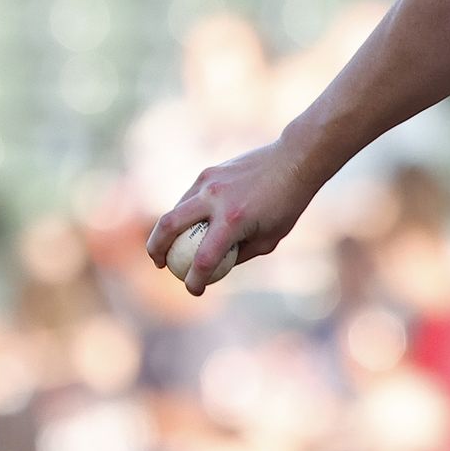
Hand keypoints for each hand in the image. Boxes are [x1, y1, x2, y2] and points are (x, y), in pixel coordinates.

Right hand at [145, 140, 319, 295]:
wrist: (293, 160)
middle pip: (169, 226)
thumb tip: (216, 268)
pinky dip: (183, 214)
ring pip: (175, 209)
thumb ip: (239, 254)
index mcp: (233, 220)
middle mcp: (215, 199)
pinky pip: (188, 197)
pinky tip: (188, 224)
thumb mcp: (269, 238)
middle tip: (159, 264)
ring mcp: (209, 182)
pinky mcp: (208, 172)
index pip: (204, 259)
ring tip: (169, 247)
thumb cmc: (286, 204)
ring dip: (167, 231)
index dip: (195, 280)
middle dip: (156, 250)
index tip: (194, 290)